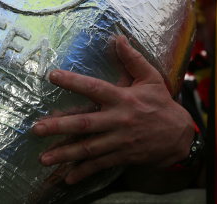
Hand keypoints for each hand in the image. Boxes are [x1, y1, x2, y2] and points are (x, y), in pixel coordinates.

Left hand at [33, 35, 193, 183]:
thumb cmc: (162, 104)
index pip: (95, 88)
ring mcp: (120, 141)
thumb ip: (133, 59)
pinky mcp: (122, 156)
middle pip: (86, 123)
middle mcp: (119, 120)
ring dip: (65, 154)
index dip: (73, 82)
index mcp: (124, 98)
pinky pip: (100, 165)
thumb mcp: (151, 78)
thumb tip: (119, 37)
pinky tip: (67, 178)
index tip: (52, 76)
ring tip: (43, 158)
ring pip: (88, 148)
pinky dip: (84, 172)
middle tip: (37, 129)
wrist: (179, 137)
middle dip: (60, 127)